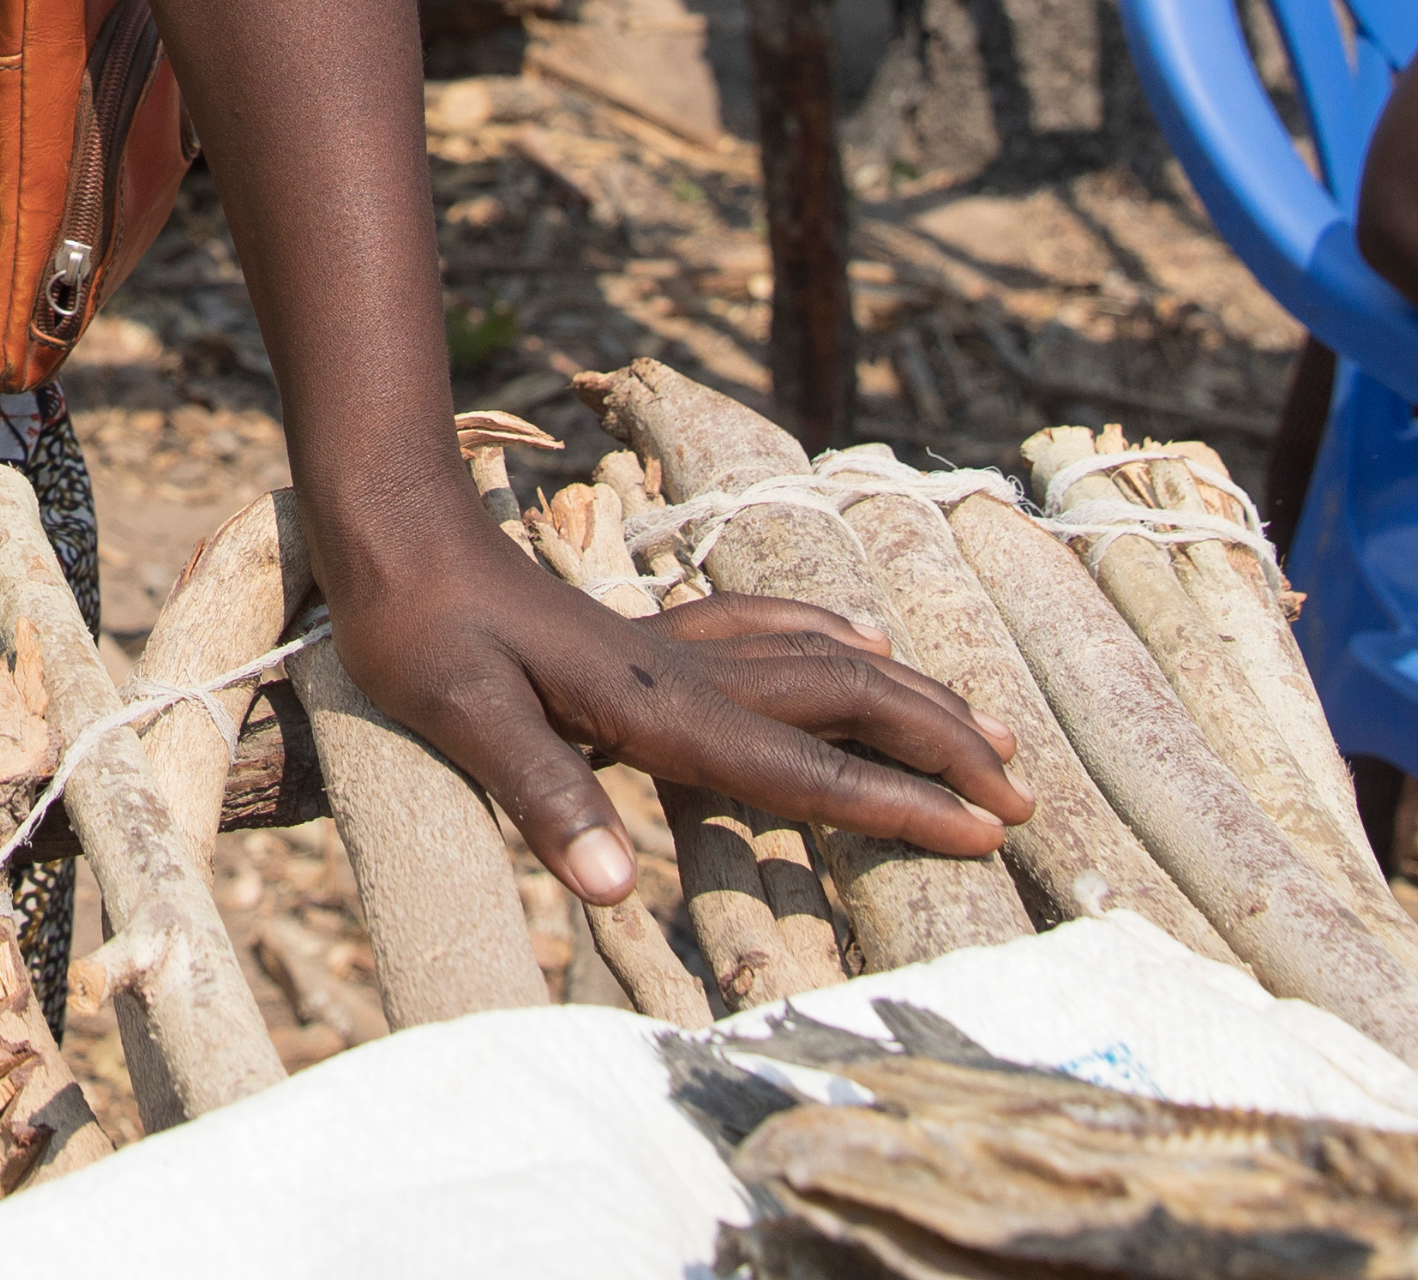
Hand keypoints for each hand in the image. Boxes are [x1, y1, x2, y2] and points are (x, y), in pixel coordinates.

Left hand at [323, 507, 1020, 898]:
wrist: (394, 524)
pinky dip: (829, 639)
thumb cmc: (419, 628)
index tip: (986, 835)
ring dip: (908, 696)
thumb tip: (616, 893)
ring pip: (823, 662)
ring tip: (983, 729)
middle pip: (847, 702)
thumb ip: (544, 796)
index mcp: (656, 710)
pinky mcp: (644, 630)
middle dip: (940, 750)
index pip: (804, 767)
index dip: (897, 804)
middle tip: (1023, 800)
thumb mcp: (463, 719)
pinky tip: (859, 638)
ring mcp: (671, 645)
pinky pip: (769, 630)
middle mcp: (685, 674)